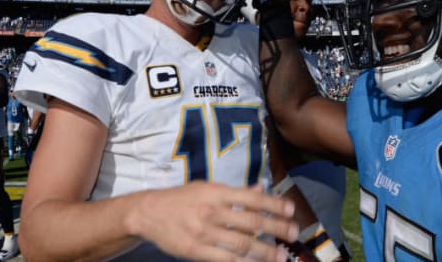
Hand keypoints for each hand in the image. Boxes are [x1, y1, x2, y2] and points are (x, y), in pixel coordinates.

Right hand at [129, 182, 298, 260]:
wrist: (148, 213)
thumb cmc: (182, 198)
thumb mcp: (207, 187)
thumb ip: (235, 192)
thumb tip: (261, 189)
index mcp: (217, 193)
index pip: (252, 198)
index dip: (274, 204)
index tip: (291, 210)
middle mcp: (212, 211)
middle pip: (251, 222)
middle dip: (276, 228)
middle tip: (294, 234)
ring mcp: (204, 232)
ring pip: (241, 243)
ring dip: (265, 251)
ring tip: (282, 256)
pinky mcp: (195, 251)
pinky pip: (224, 260)